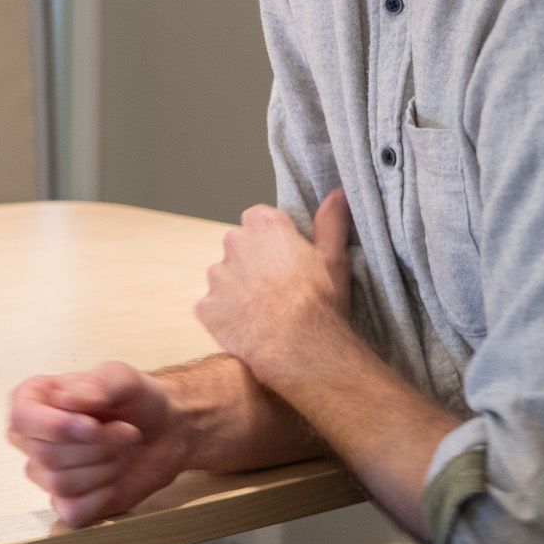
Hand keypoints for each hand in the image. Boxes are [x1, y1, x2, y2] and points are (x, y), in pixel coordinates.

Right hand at [6, 361, 191, 527]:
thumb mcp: (123, 378)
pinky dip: (103, 496)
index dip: (56, 427)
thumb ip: (98, 383)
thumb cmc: (136, 399)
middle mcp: (32, 438)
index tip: (93, 425)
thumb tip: (65, 400)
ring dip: (105, 468)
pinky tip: (115, 478)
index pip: (23, 418)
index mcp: (34, 400)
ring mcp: (46, 473)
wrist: (163, 431)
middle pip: (47, 454)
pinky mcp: (66, 503)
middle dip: (98, 446)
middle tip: (127, 431)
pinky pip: (73, 511)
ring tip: (122, 450)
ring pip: (61, 484)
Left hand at [195, 190, 352, 384]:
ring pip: (223, 277)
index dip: (272, 239)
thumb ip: (331, 222)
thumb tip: (337, 195)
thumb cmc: (319, 302)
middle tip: (276, 287)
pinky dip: (225, 316)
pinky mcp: (206, 307)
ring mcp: (217, 276)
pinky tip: (247, 328)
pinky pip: (212, 307)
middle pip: (238, 246)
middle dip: (252, 262)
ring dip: (237, 289)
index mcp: (264, 225)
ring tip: (263, 311)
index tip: (285, 257)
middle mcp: (234, 243)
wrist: (299, 347)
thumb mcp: (334, 257)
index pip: (258, 219)